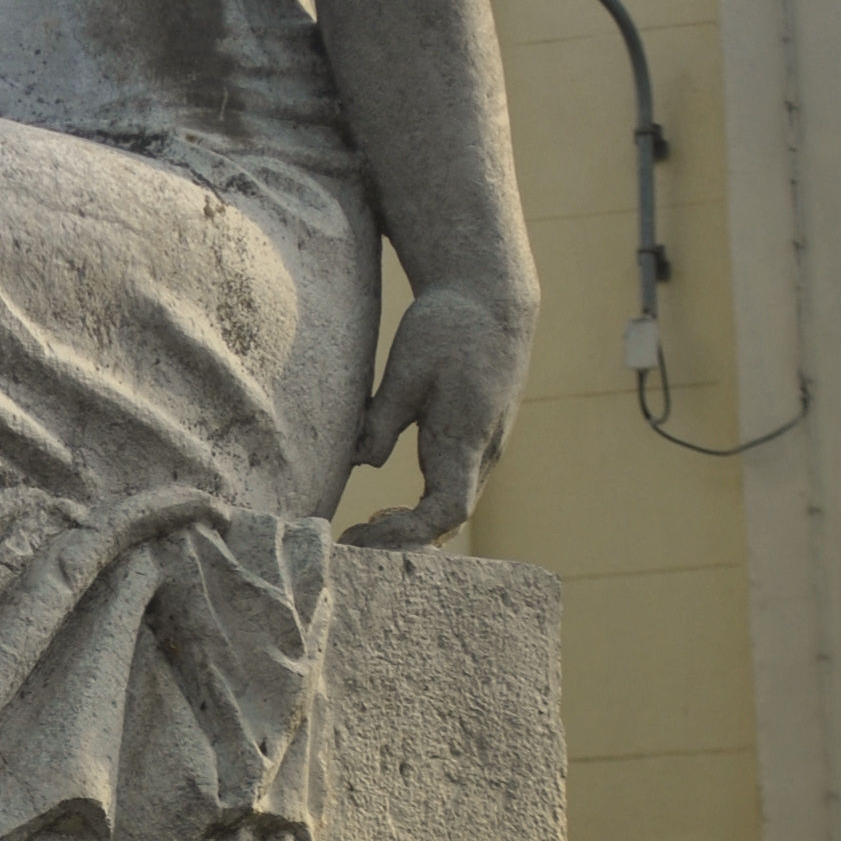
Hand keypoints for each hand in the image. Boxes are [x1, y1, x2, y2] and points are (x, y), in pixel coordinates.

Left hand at [340, 282, 532, 547]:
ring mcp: (486, 448)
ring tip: (363, 534)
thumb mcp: (409, 371)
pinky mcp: (478, 439)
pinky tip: (387, 513)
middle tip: (350, 543)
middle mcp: (485, 452)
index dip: (405, 532)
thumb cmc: (450, 328)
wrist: (490, 298)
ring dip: (413, 528)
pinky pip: (454, 489)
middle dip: (403, 540)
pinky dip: (424, 510)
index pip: (446, 511)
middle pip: (449, 520)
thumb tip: (360, 463)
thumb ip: (383, 421)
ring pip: (453, 508)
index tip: (362, 533)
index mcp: (467, 438)